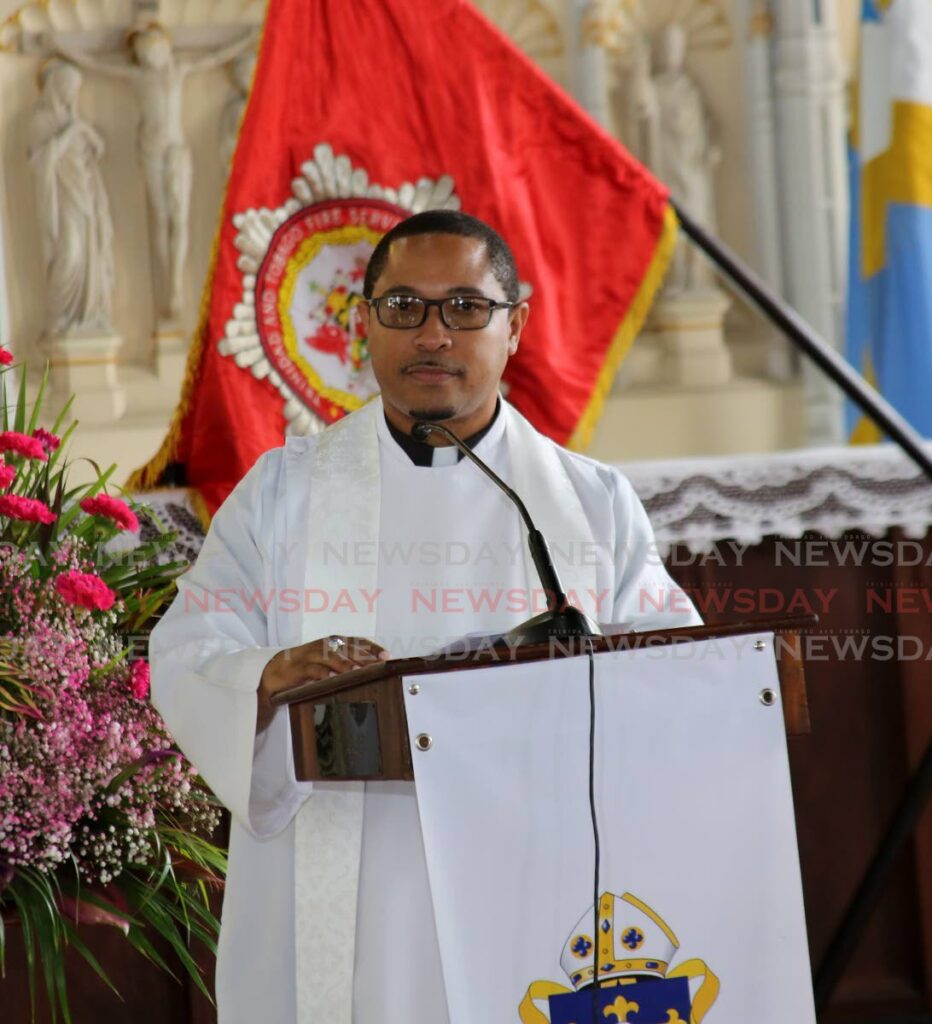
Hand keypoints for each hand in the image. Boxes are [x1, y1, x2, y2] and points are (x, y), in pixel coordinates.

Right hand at [256, 636, 389, 732]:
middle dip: (364, 656)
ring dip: (345, 664)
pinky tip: (332, 679)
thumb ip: (348, 663)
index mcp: (335, 643)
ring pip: (331, 656)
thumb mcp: (330, 663)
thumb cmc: (309, 666)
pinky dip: (323, 673)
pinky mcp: (299, 667)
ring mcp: (312, 654)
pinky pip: (313, 669)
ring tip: (357, 671)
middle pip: (347, 648)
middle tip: (378, 664)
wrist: (277, 671)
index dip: (372, 648)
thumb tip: (374, 670)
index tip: (387, 656)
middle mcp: (325, 645)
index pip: (358, 642)